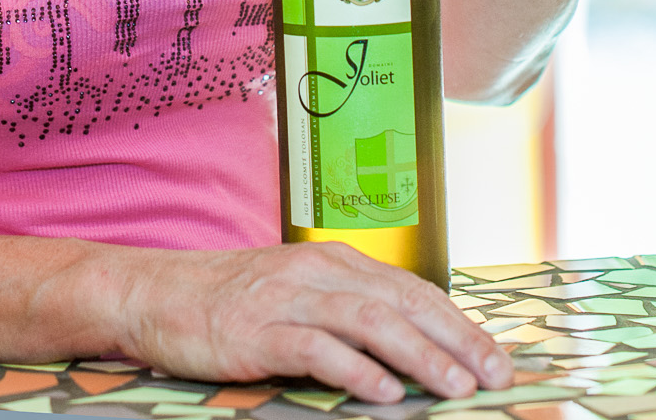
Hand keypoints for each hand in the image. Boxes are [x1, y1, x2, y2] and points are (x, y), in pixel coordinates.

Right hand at [111, 241, 512, 401]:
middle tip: (495, 375)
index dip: (459, 322)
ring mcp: (288, 298)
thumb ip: (349, 306)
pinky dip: (355, 369)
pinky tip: (384, 392)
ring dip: (419, 356)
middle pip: (402, 302)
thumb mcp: (300, 290)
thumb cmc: (234, 299)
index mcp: (336, 262)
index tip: (496, 356)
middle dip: (456, 340)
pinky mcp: (258, 329)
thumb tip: (413, 342)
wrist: (159, 292)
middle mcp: (319, 273)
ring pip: (369, 321)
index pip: (413, 289)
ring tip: (455, 387)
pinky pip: (315, 348)